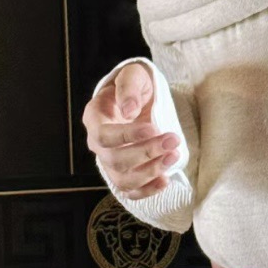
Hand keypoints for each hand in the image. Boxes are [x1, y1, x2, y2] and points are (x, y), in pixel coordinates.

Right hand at [81, 61, 180, 199]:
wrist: (137, 99)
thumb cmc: (133, 86)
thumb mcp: (132, 75)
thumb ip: (129, 87)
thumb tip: (129, 110)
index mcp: (95, 118)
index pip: (103, 135)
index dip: (127, 136)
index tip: (153, 128)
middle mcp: (97, 144)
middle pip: (114, 160)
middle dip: (146, 152)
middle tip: (173, 140)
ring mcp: (109, 162)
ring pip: (122, 180)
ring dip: (149, 172)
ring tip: (173, 157)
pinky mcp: (123, 173)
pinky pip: (130, 191)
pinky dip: (147, 191)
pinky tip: (166, 180)